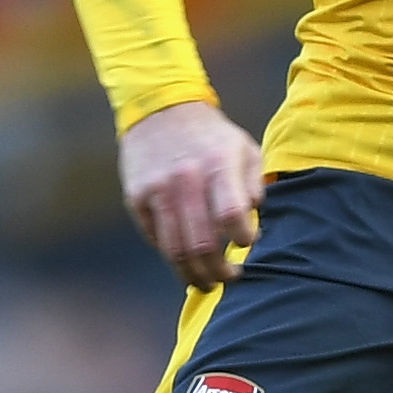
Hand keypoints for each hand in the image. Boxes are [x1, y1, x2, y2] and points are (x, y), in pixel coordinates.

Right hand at [121, 99, 264, 287]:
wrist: (159, 110)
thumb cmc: (210, 136)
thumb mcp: (243, 148)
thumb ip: (255, 184)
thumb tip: (254, 222)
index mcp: (218, 164)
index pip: (233, 215)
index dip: (244, 238)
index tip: (246, 242)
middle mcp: (186, 178)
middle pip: (203, 243)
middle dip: (219, 270)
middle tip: (229, 278)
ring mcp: (157, 190)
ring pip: (175, 250)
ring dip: (194, 275)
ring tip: (206, 282)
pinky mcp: (137, 198)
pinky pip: (155, 239)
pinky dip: (172, 256)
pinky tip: (184, 258)